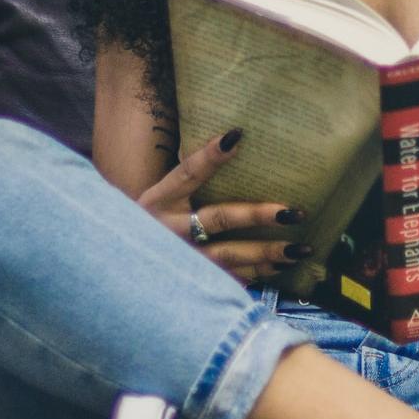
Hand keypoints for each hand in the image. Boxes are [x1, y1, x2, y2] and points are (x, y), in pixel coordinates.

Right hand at [138, 128, 311, 283]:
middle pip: (218, 219)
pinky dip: (256, 274)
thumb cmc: (148, 224)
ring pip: (229, 256)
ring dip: (267, 253)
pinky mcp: (191, 283)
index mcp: (158, 200)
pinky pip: (229, 279)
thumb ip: (188, 179)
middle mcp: (169, 230)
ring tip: (299, 248)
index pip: (187, 172)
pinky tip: (281, 268)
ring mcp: (181, 260)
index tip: (237, 136)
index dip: (210, 155)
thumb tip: (233, 142)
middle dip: (257, 215)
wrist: (118, 269)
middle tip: (293, 211)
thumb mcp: (158, 198)